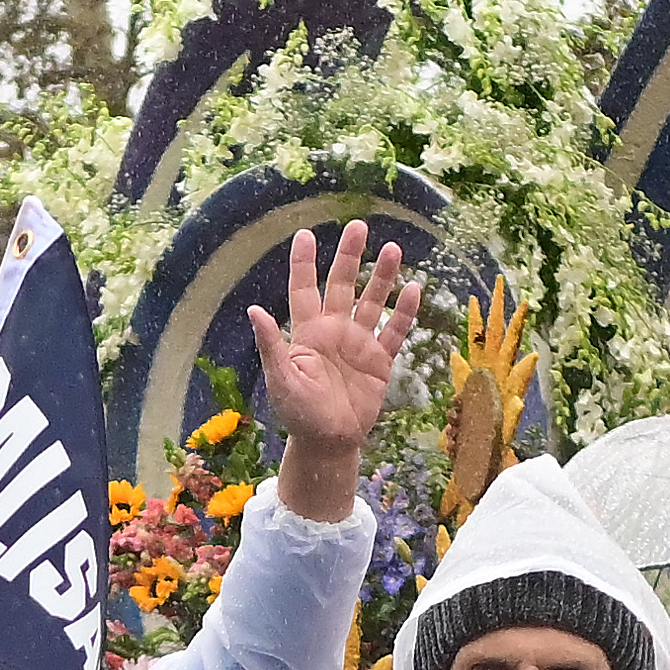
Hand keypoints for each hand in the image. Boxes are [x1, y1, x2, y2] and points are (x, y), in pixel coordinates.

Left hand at [261, 223, 425, 506]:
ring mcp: (359, 344)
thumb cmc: (299, 414)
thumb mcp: (281, 380)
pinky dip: (405, 313)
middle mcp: (335, 331)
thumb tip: (254, 310)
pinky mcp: (380, 362)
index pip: (304, 289)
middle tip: (359, 226)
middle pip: (343, 285)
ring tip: (394, 249)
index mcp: (308, 333)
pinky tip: (415, 289)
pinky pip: (395, 332)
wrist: (330, 443)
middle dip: (350, 256)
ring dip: (382, 277)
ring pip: (373, 302)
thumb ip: (272, 345)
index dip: (304, 263)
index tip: (306, 235)